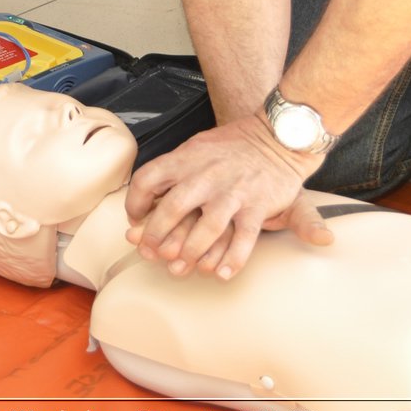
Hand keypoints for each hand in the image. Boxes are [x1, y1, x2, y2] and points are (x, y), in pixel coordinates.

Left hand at [123, 115, 330, 279]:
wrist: (276, 136)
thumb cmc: (231, 147)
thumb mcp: (196, 147)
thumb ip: (173, 171)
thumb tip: (147, 199)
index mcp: (186, 158)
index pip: (148, 179)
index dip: (134, 202)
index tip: (135, 219)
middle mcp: (207, 175)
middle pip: (172, 208)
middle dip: (156, 235)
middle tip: (151, 251)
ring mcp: (233, 191)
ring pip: (207, 229)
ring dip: (191, 253)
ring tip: (181, 266)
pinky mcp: (257, 206)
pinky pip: (243, 238)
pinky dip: (232, 259)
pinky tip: (220, 273)